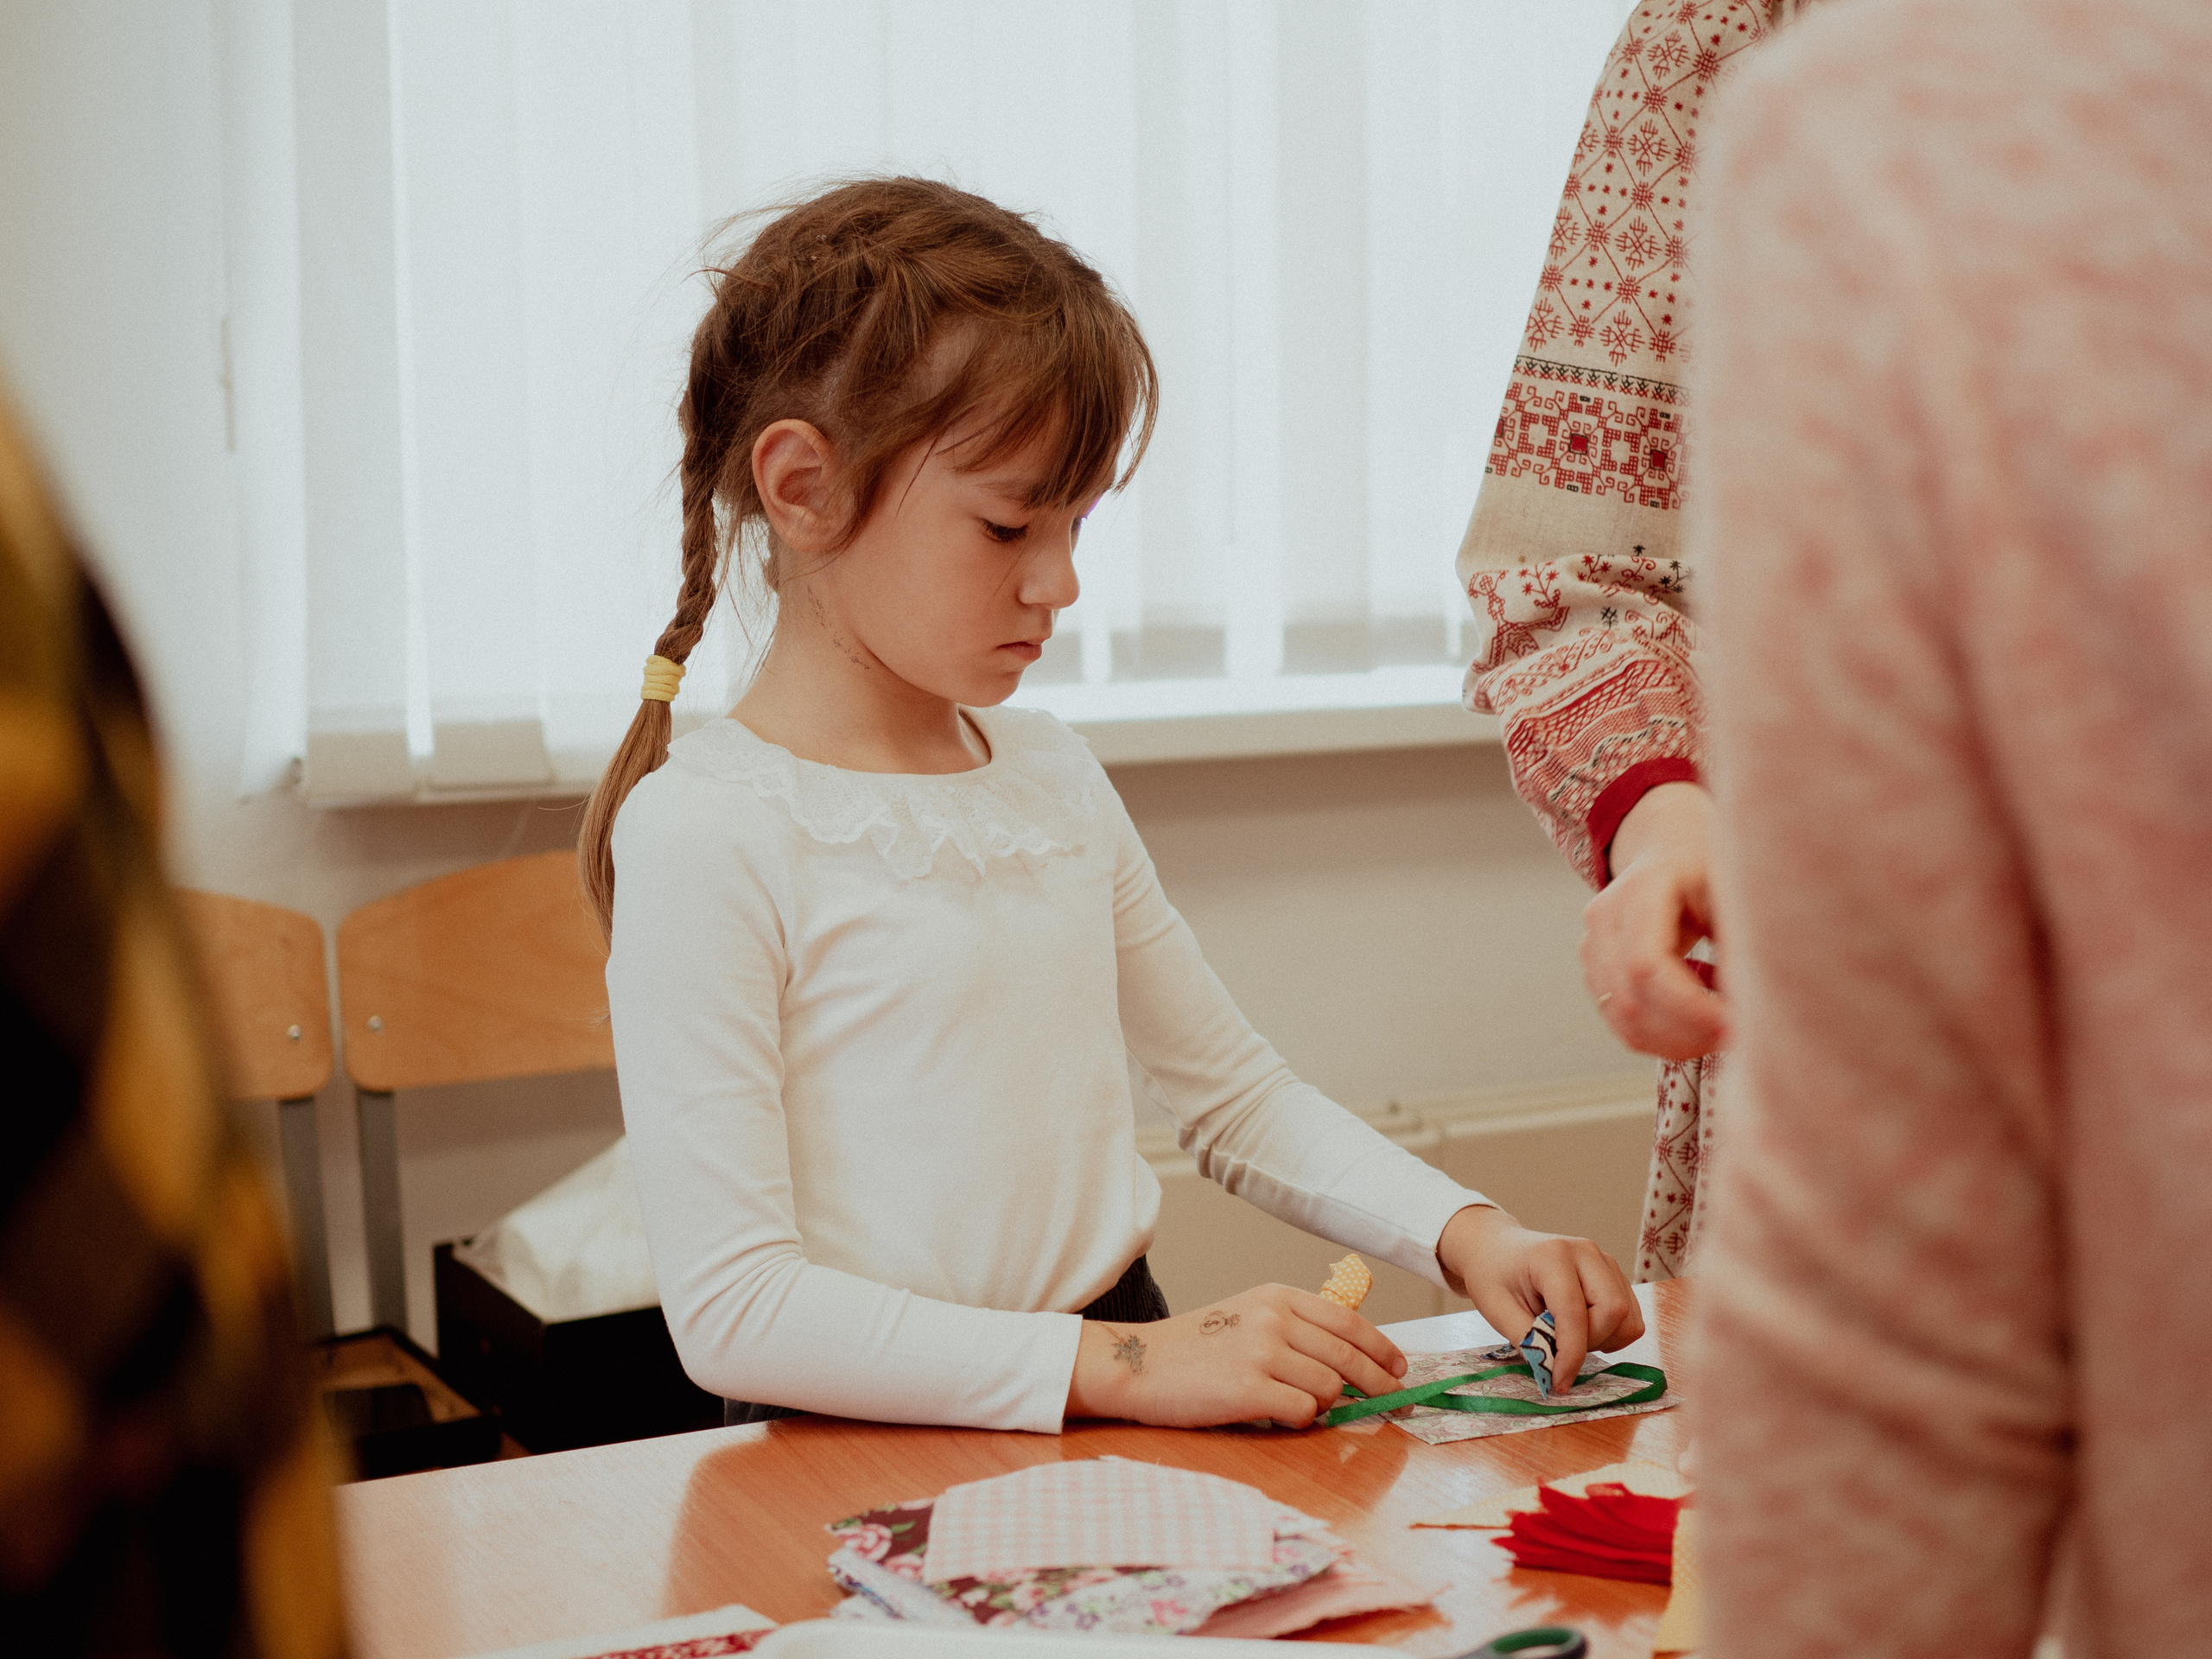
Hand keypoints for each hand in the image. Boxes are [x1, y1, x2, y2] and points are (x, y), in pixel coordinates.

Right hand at [1064, 1284, 1406, 1428]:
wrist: (1138, 1363)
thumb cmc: (1194, 1347)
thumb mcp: (1246, 1316)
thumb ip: (1294, 1328)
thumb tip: (1352, 1361)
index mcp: (1276, 1297)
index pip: (1348, 1322)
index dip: (1381, 1348)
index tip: (1399, 1367)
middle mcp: (1273, 1319)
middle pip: (1349, 1356)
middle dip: (1378, 1383)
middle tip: (1392, 1400)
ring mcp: (1261, 1353)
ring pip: (1329, 1387)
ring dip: (1325, 1405)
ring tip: (1299, 1406)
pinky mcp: (1248, 1389)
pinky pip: (1302, 1412)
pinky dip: (1299, 1421)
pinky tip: (1277, 1416)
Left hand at [1435, 1204, 1642, 1392]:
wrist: (1498, 1249)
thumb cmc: (1494, 1275)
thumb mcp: (1496, 1310)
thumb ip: (1529, 1341)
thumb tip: (1555, 1372)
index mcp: (1552, 1255)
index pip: (1574, 1312)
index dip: (1571, 1354)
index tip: (1559, 1382)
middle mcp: (1586, 1252)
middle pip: (1614, 1311)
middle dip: (1590, 1343)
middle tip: (1558, 1348)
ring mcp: (1605, 1261)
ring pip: (1627, 1317)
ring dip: (1603, 1340)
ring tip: (1568, 1336)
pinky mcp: (1614, 1274)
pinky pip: (1630, 1316)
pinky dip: (1612, 1334)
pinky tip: (1583, 1330)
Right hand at [1585, 781, 1728, 1059]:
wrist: (1666, 844)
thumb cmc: (1709, 867)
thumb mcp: (1733, 890)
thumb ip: (1739, 942)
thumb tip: (1755, 1007)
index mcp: (1641, 889)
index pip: (1647, 965)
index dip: (1689, 1007)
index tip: (1735, 1027)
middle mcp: (1604, 917)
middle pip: (1630, 999)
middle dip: (1686, 1033)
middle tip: (1738, 1041)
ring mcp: (1592, 945)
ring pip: (1622, 1018)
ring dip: (1675, 1041)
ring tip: (1720, 1032)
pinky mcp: (1595, 970)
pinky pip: (1620, 1021)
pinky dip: (1661, 1036)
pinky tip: (1697, 1022)